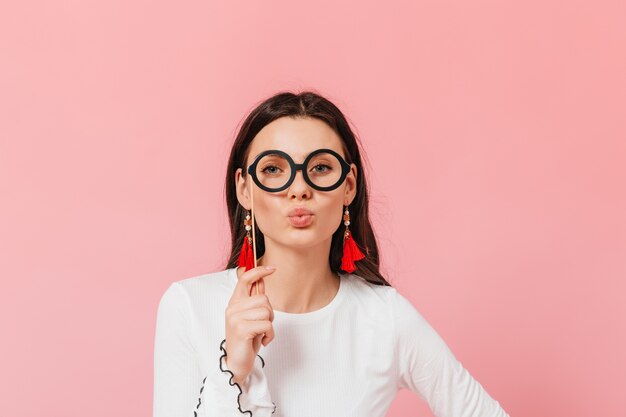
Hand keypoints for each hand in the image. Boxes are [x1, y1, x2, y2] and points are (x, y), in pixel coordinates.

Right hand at [224, 266, 275, 384]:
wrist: (238, 363)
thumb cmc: (247, 340)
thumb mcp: (252, 317)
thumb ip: (255, 300)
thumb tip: (261, 280)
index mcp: (235, 303)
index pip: (245, 279)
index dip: (259, 271)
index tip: (272, 269)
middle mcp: (233, 308)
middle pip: (263, 299)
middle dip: (270, 313)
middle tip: (262, 326)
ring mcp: (235, 318)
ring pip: (266, 311)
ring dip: (270, 325)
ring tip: (261, 334)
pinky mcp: (241, 329)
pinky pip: (266, 325)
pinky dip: (270, 334)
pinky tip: (263, 341)